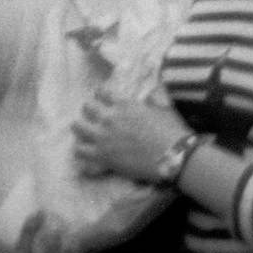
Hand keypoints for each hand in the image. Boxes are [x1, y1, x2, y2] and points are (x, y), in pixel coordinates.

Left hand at [72, 91, 189, 184]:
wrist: (173, 156)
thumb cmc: (171, 130)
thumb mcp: (163, 107)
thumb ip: (153, 98)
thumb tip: (151, 93)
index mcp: (124, 105)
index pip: (102, 92)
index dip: (100, 93)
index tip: (100, 96)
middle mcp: (109, 120)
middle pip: (86, 108)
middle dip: (88, 110)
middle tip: (91, 114)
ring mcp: (104, 140)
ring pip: (79, 131)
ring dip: (80, 130)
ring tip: (83, 133)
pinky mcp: (104, 160)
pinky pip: (83, 157)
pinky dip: (83, 158)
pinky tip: (86, 158)